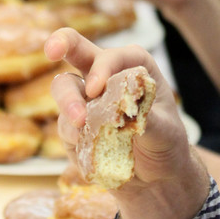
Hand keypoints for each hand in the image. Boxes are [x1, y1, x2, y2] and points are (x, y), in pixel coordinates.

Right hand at [46, 29, 188, 183]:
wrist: (154, 175)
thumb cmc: (165, 142)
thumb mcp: (167, 132)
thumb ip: (149, 119)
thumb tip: (132, 112)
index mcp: (133, 66)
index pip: (113, 57)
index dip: (101, 68)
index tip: (95, 89)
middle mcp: (106, 75)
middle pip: (77, 49)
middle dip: (62, 43)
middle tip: (52, 50)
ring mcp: (86, 99)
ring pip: (64, 86)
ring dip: (67, 102)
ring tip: (78, 123)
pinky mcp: (73, 125)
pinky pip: (64, 123)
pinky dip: (71, 133)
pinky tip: (83, 144)